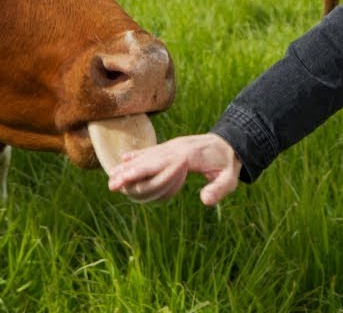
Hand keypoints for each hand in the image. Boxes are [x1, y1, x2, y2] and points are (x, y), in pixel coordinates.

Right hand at [106, 133, 241, 205]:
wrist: (230, 142)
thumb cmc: (229, 163)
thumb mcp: (231, 177)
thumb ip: (219, 189)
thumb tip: (204, 200)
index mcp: (187, 156)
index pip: (159, 164)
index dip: (141, 173)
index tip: (126, 182)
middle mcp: (176, 149)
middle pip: (147, 160)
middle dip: (129, 172)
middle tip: (112, 185)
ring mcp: (172, 146)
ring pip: (146, 155)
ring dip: (129, 166)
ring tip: (112, 176)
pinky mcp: (172, 147)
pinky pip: (151, 151)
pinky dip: (137, 156)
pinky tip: (124, 160)